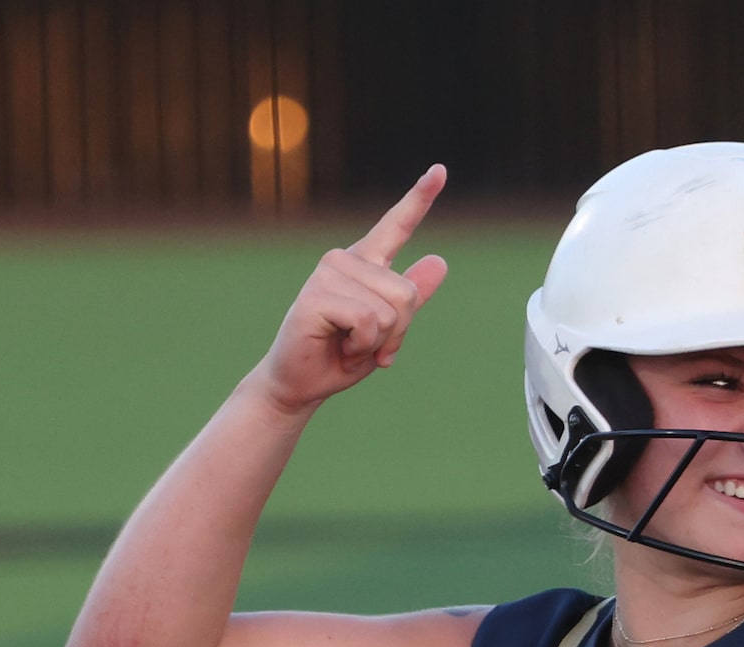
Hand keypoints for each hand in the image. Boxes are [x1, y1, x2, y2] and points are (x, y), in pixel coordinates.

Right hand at [250, 166, 449, 416]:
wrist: (303, 380)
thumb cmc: (342, 352)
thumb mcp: (389, 327)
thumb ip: (412, 294)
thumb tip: (441, 260)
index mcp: (365, 263)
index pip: (396, 225)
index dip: (420, 198)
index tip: (440, 169)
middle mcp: (345, 260)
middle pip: (408, 293)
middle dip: (399, 331)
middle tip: (367, 343)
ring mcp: (327, 274)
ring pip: (391, 310)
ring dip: (379, 341)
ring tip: (349, 343)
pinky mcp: (316, 295)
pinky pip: (369, 322)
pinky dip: (362, 345)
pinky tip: (339, 345)